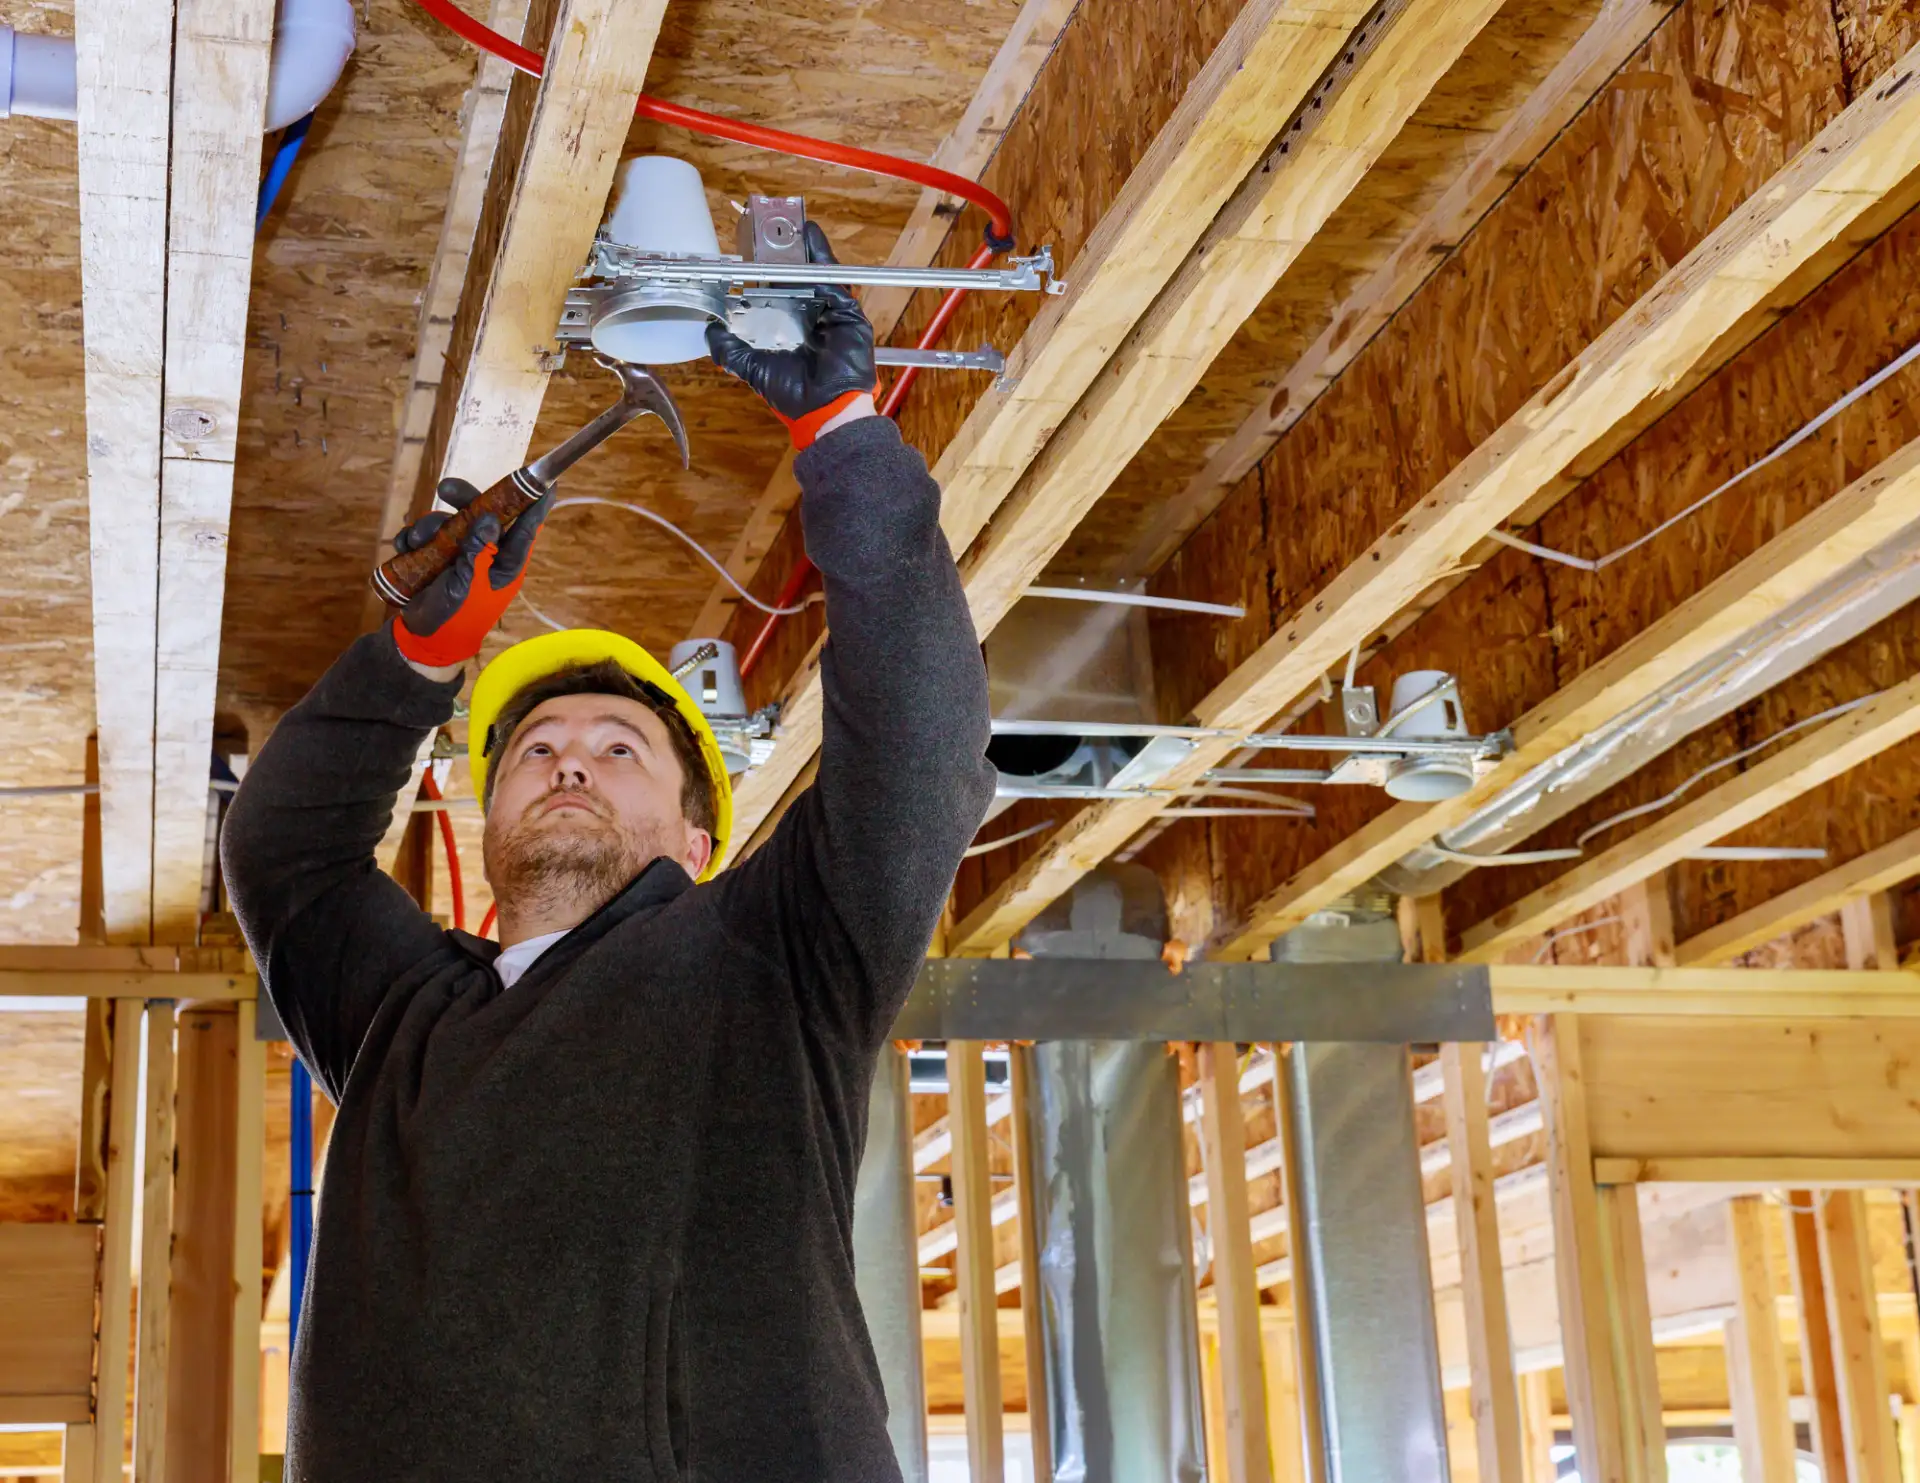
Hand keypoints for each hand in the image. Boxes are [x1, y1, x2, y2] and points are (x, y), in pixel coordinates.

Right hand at [391, 477, 546, 670]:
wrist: (426, 638)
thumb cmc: (458, 617)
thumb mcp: (470, 585)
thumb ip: (479, 552)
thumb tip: (489, 518)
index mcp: (506, 563)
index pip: (524, 528)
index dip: (534, 505)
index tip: (547, 482)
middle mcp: (486, 553)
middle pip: (483, 513)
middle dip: (464, 498)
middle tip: (445, 488)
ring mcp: (460, 553)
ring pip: (450, 521)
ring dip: (429, 525)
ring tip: (416, 539)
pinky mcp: (436, 556)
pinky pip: (427, 535)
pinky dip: (414, 537)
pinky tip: (405, 545)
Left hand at [706, 222, 878, 449]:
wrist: (826, 409)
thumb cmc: (795, 396)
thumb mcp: (754, 368)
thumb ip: (731, 350)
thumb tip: (709, 330)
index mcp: (790, 332)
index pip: (776, 296)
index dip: (764, 277)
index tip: (750, 259)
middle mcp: (810, 320)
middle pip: (797, 280)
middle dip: (783, 258)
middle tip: (768, 234)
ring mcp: (829, 314)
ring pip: (815, 275)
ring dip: (802, 250)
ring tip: (788, 225)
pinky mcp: (846, 311)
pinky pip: (834, 277)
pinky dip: (822, 255)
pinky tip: (810, 235)